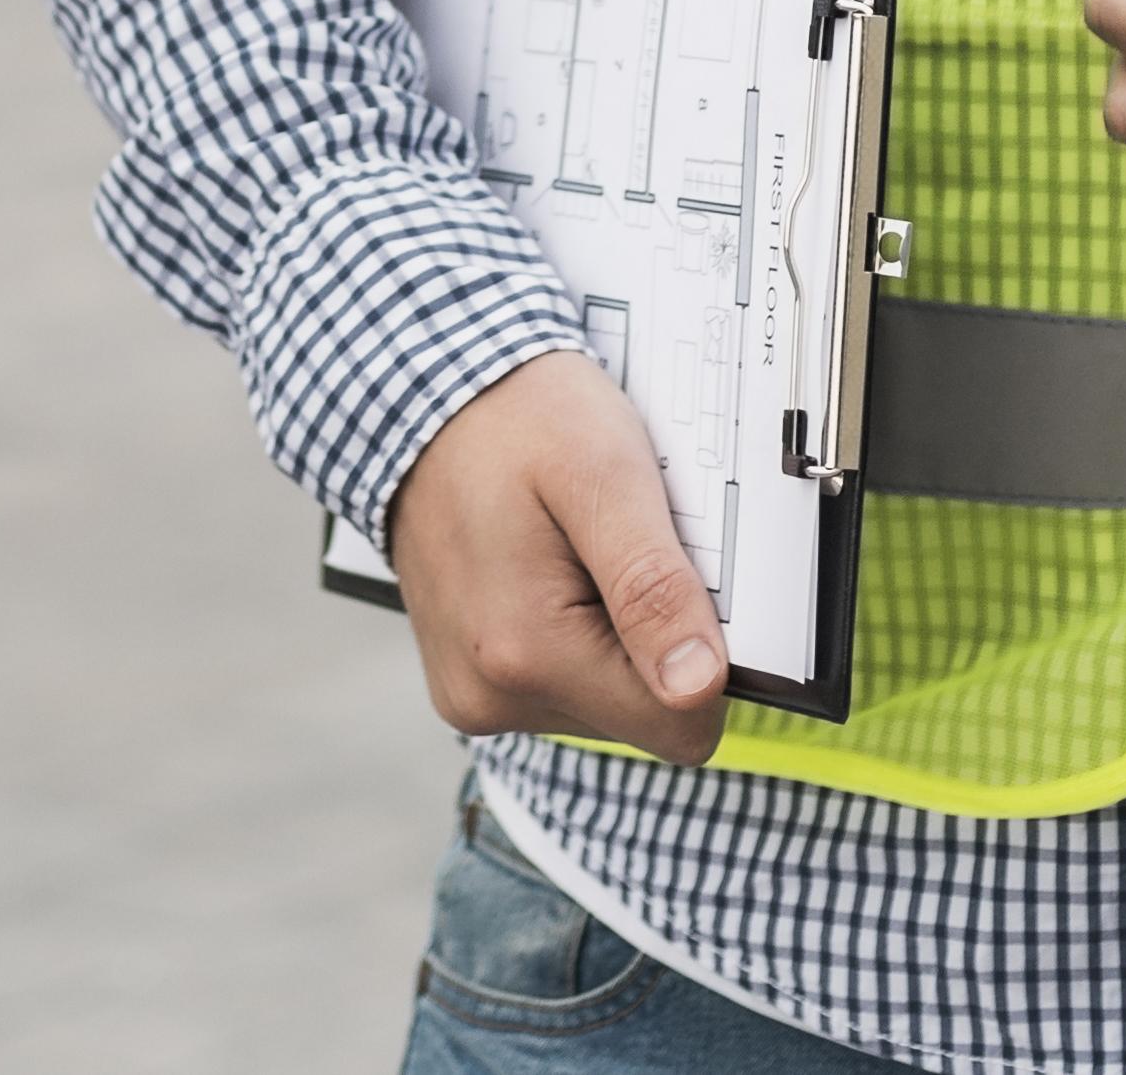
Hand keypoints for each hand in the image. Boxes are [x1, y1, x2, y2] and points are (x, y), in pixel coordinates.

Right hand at [380, 351, 729, 762]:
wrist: (421, 398)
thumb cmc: (516, 420)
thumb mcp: (605, 475)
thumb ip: (653, 586)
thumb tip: (697, 688)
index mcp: (525, 655)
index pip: (681, 727)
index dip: (704, 653)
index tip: (671, 574)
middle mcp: (490, 696)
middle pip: (640, 714)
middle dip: (649, 633)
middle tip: (611, 543)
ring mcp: (473, 695)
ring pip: (604, 700)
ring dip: (611, 628)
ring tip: (574, 545)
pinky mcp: (469, 685)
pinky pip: (562, 685)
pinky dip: (574, 631)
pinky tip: (547, 567)